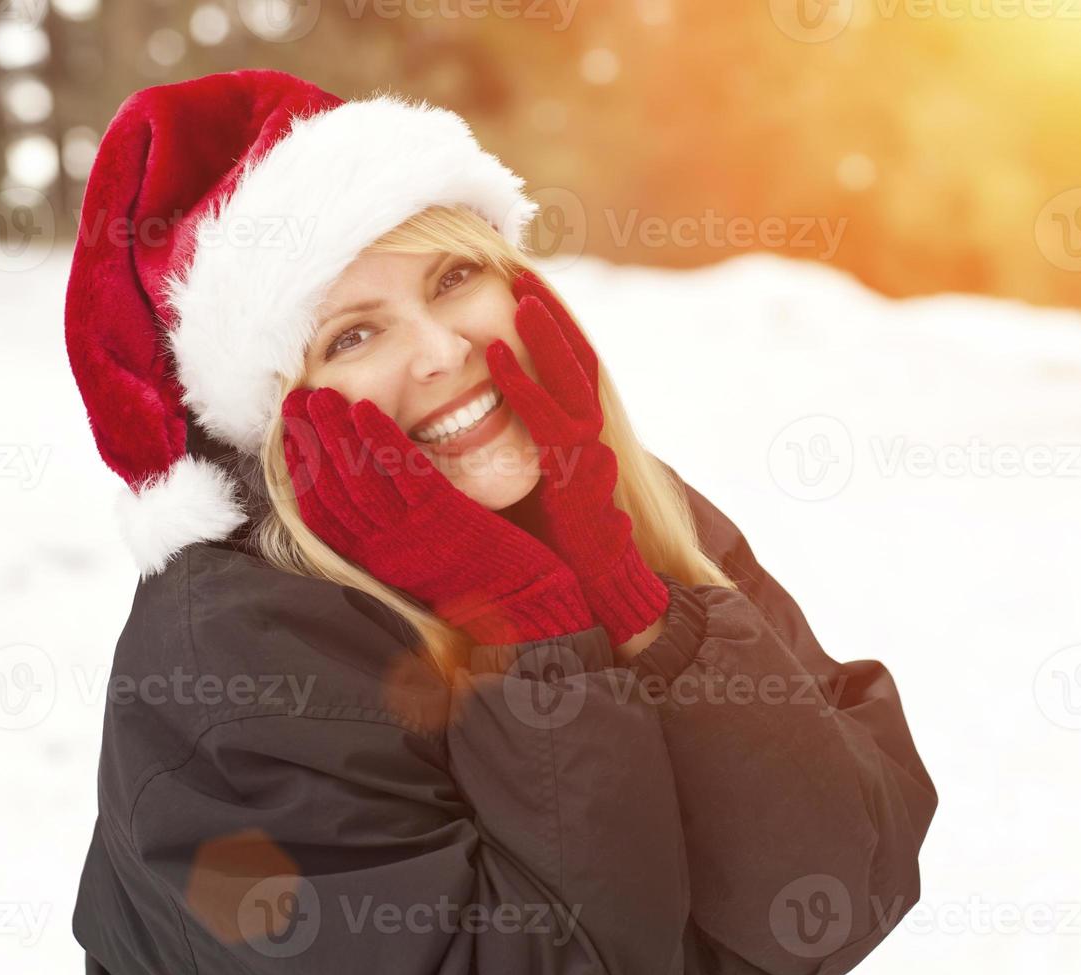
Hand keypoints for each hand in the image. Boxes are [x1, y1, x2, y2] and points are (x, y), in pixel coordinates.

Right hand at [280, 386, 594, 645]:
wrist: (526, 605)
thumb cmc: (479, 578)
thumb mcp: (421, 558)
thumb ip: (392, 531)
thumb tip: (370, 490)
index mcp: (375, 559)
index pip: (320, 512)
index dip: (300, 469)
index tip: (291, 432)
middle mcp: (385, 549)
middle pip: (331, 490)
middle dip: (309, 442)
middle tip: (293, 401)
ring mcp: (412, 533)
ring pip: (359, 478)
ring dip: (334, 432)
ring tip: (321, 395)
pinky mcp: (444, 517)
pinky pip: (404, 473)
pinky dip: (380, 439)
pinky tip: (364, 409)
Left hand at [485, 270, 668, 645]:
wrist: (592, 598)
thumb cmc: (559, 547)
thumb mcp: (542, 486)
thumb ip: (528, 450)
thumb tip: (487, 424)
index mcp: (583, 437)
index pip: (572, 366)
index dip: (554, 327)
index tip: (526, 287)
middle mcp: (593, 438)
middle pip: (580, 359)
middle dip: (554, 315)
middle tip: (525, 271)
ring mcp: (591, 456)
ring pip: (574, 381)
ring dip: (546, 334)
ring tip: (518, 294)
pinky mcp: (577, 479)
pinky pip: (549, 422)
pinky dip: (522, 386)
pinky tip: (495, 357)